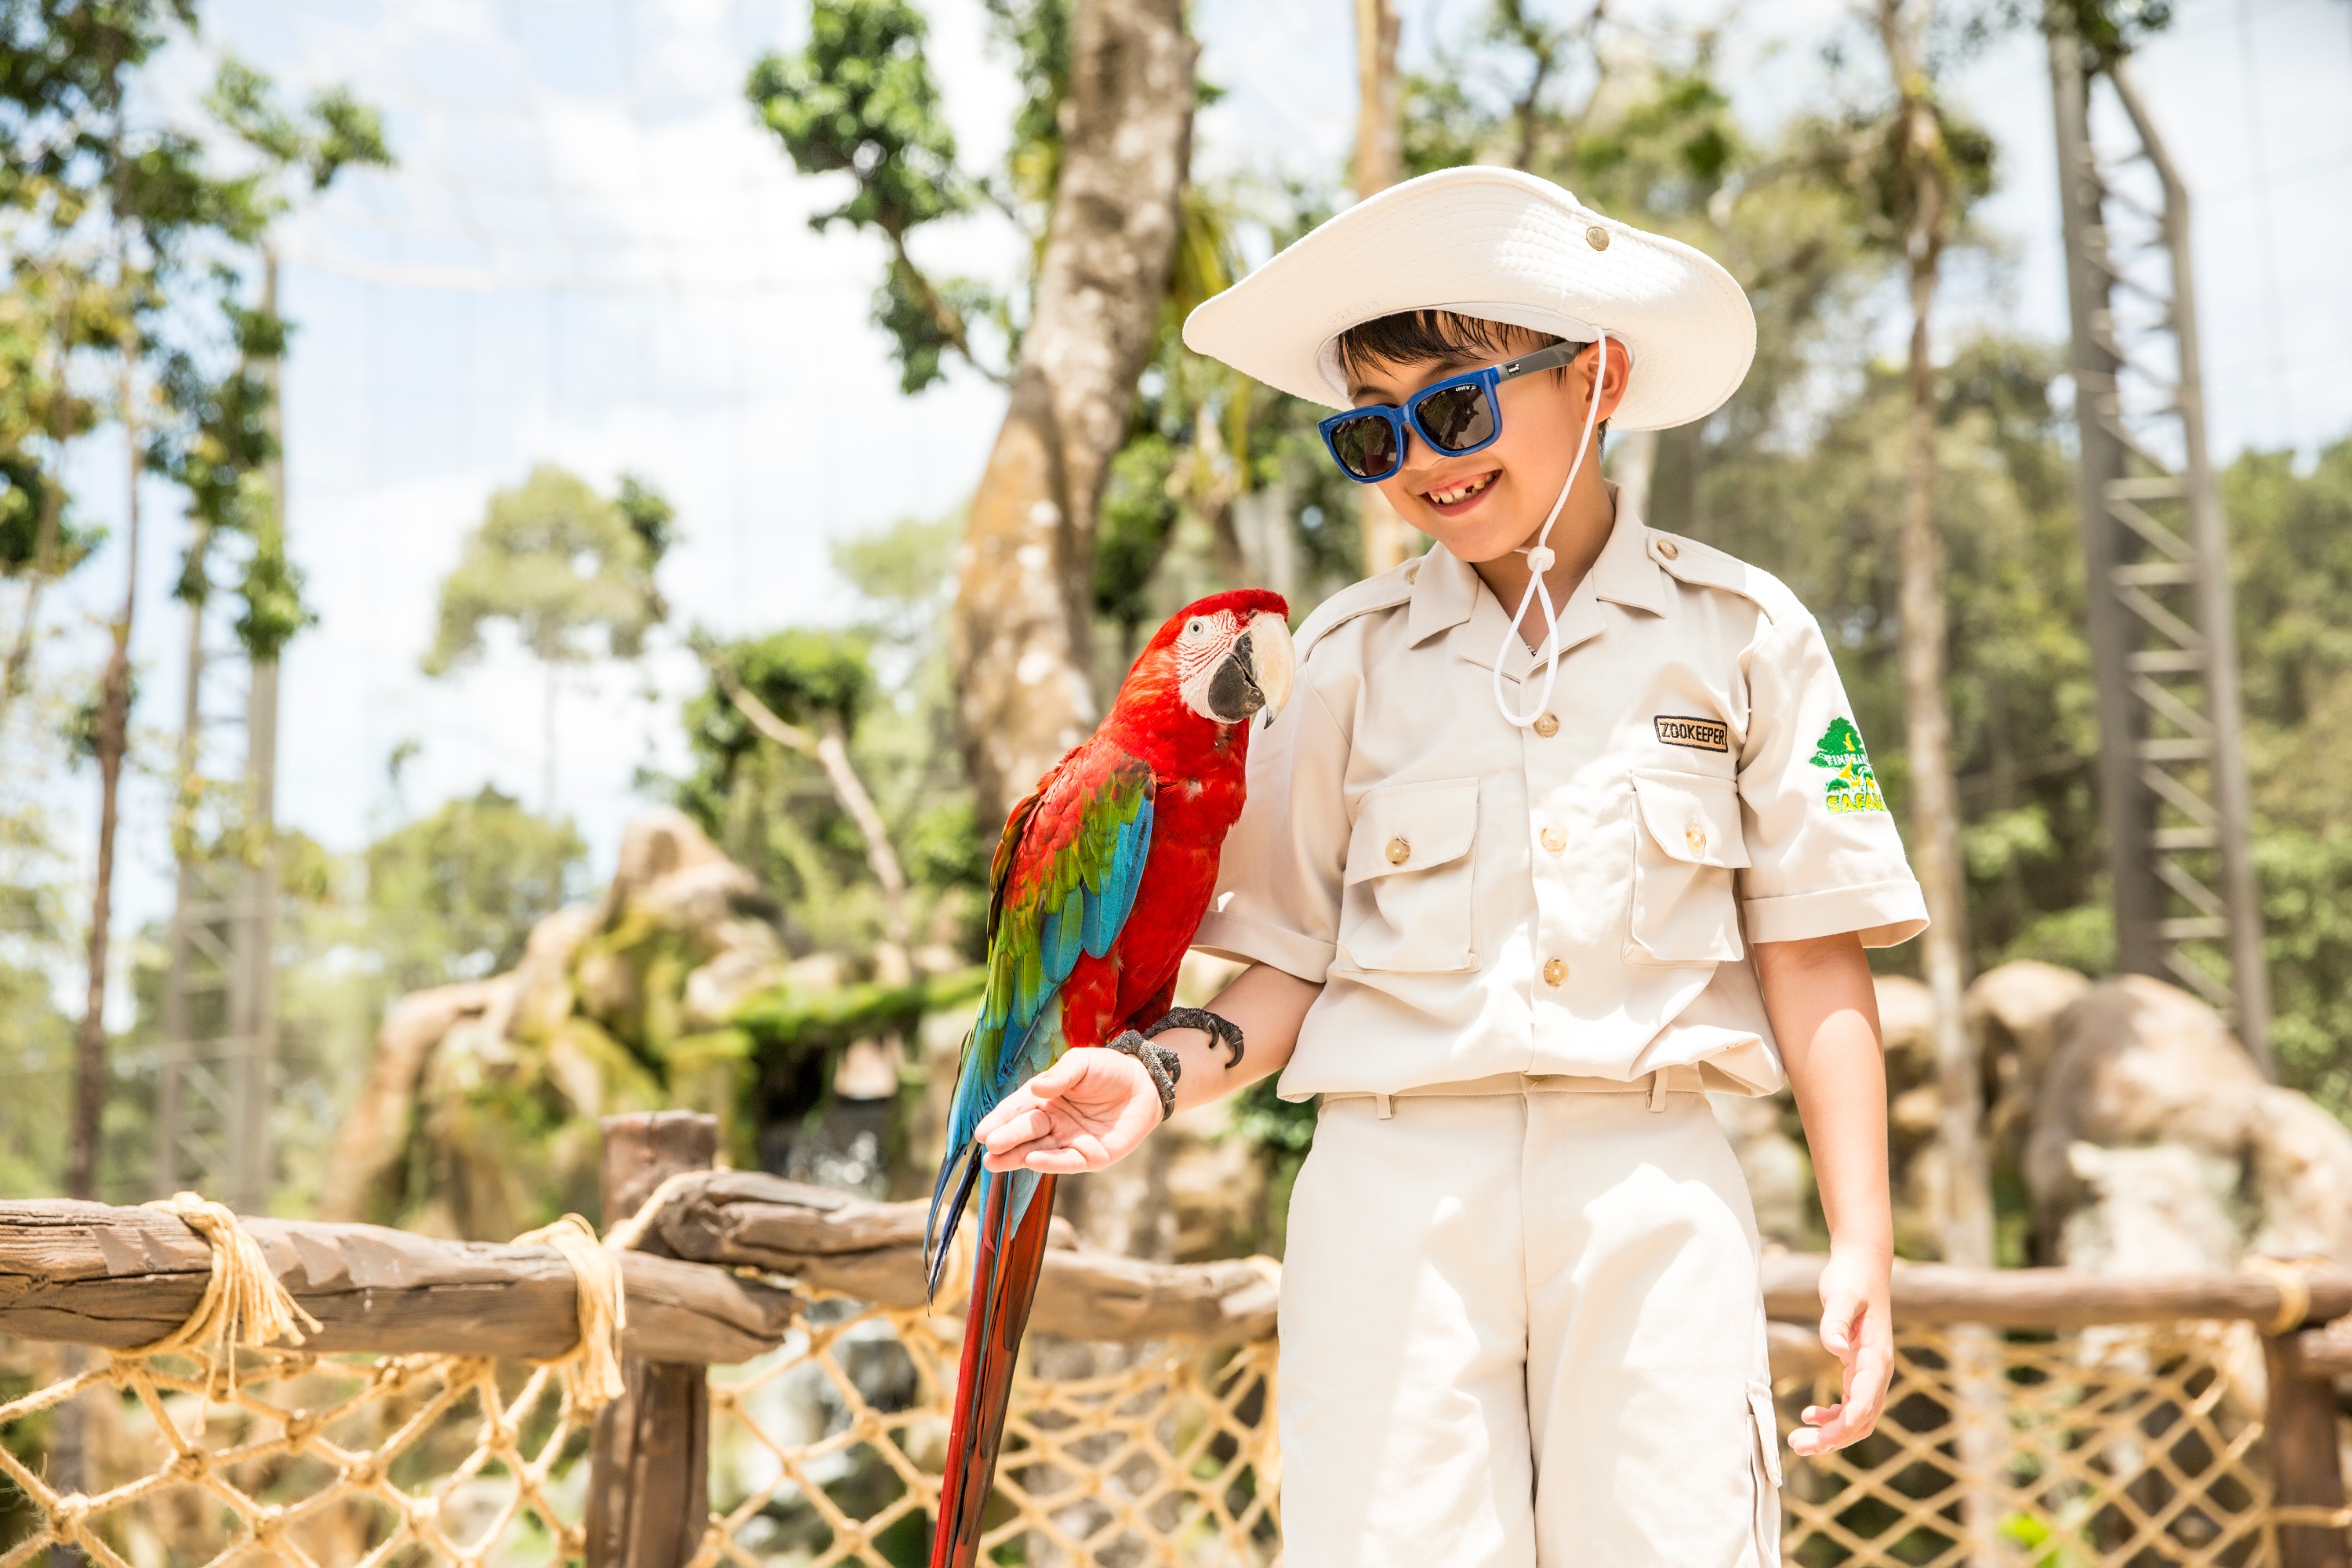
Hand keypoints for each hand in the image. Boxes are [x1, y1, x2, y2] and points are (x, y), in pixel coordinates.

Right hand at [975, 1049, 1161, 1174]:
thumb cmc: (1110, 1069)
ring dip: (1017, 1157)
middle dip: (1005, 1139)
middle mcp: (1053, 1122)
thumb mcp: (1083, 1063)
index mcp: (1046, 1098)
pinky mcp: (1089, 1157)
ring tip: (994, 1161)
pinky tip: (1031, 1160)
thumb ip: (1060, 1076)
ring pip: (1038, 1151)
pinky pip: (1065, 1161)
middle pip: (1025, 1132)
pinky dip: (1048, 1163)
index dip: (1000, 1120)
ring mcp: (1069, 1141)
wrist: (1146, 1085)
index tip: (982, 1131)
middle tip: (988, 1145)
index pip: (1017, 1110)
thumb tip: (1036, 1090)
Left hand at [1789, 1242, 1891, 1455]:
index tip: (1822, 1440)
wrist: (1862, 1266)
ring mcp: (1870, 1371)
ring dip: (1833, 1433)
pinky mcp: (1859, 1367)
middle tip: (1797, 1446)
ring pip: (1858, 1416)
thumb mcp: (1840, 1296)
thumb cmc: (1851, 1279)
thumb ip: (1835, 1321)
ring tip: (1800, 1440)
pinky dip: (1834, 1416)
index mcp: (1876, 1357)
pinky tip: (1812, 1415)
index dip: (1845, 1425)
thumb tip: (1834, 1348)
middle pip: (1862, 1419)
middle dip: (1834, 1439)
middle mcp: (1878, 1370)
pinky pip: (1852, 1403)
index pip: (1865, 1403)